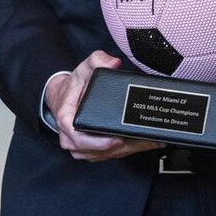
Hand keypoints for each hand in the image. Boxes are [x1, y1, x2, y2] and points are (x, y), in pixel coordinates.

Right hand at [44, 51, 163, 161]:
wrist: (65, 96)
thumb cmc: (74, 85)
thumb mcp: (84, 68)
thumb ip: (97, 60)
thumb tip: (113, 62)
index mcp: (67, 121)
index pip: (81, 139)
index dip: (100, 142)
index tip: (117, 139)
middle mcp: (71, 138)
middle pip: (98, 151)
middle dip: (123, 146)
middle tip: (146, 139)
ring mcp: (80, 147)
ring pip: (105, 155)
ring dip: (128, 150)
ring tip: (150, 141)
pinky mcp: (90, 150)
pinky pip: (108, 155)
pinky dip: (126, 151)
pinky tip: (144, 144)